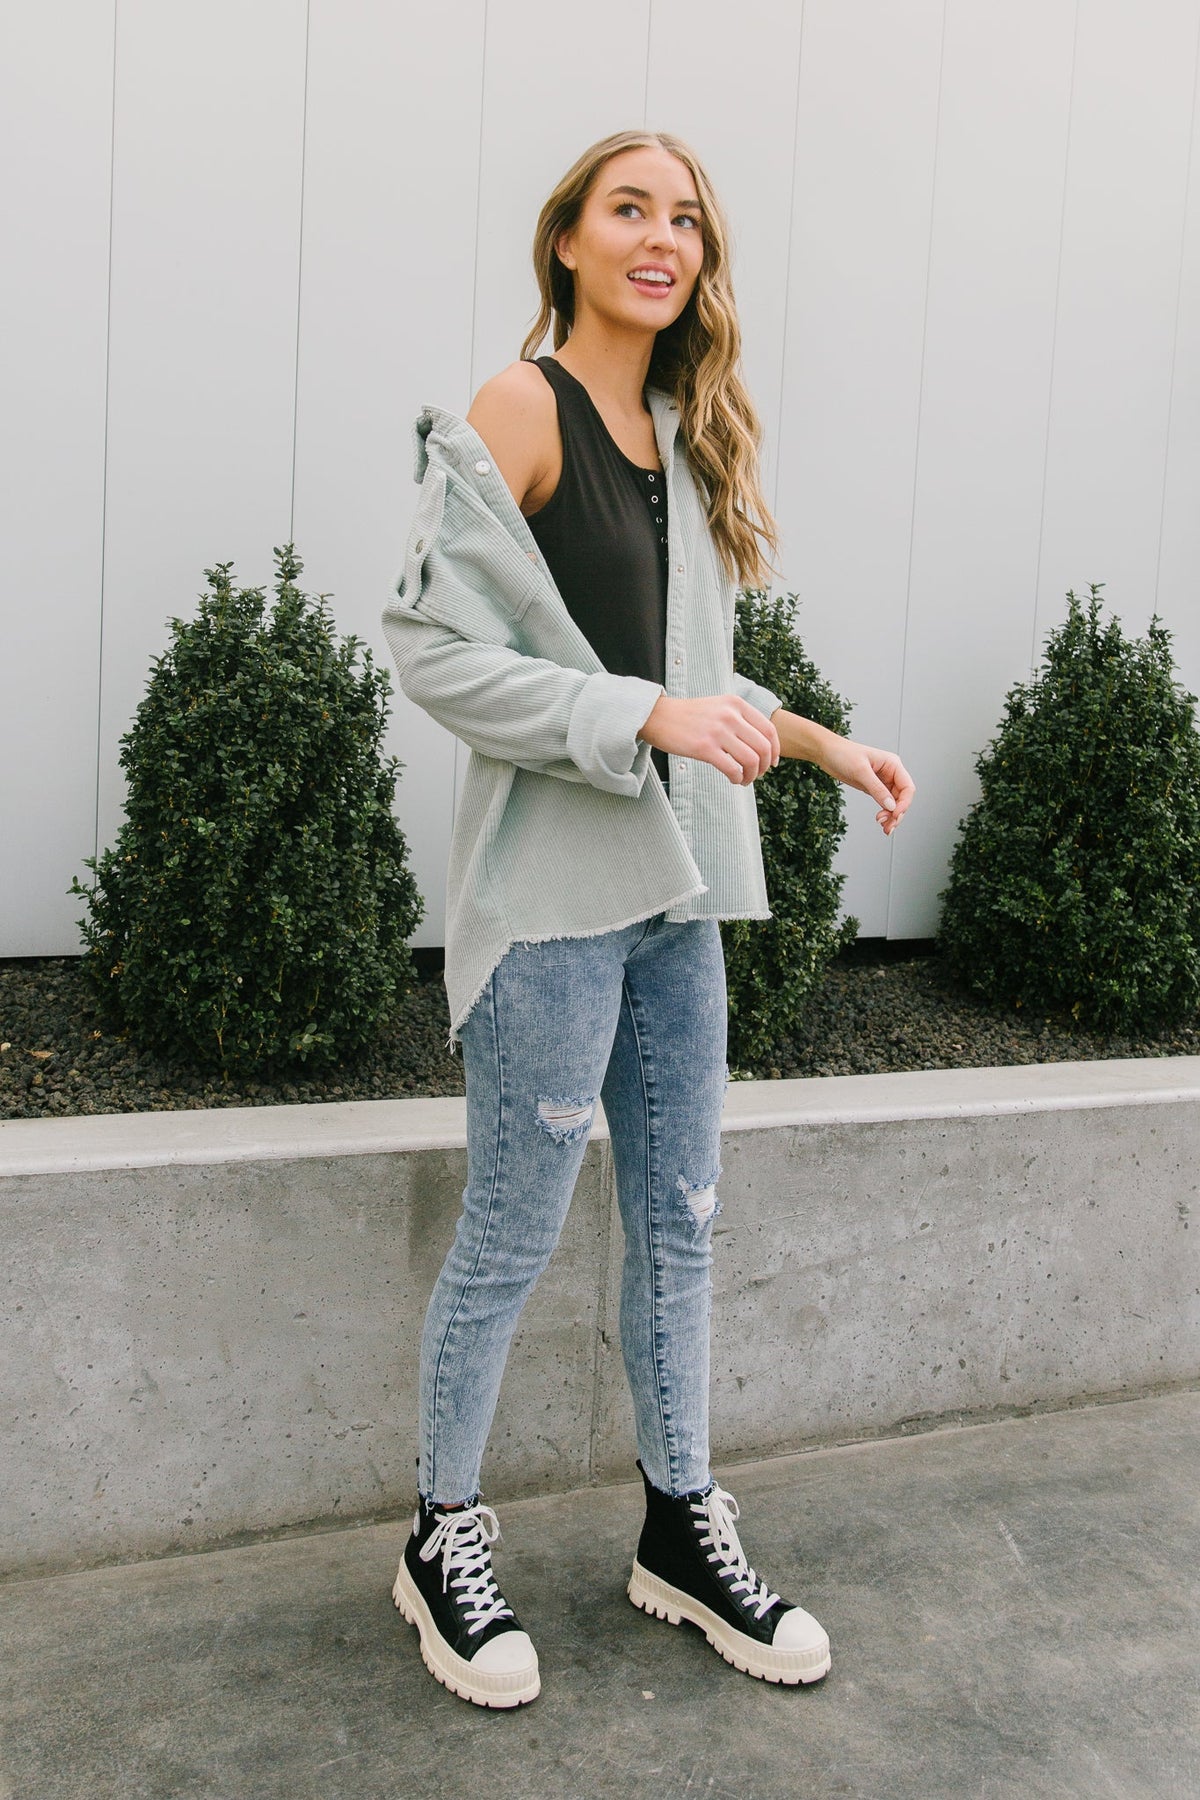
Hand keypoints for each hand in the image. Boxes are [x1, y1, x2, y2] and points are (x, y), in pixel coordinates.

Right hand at [637, 693, 780, 785]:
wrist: (658, 716)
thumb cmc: (689, 716)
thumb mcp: (719, 707)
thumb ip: (740, 719)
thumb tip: (761, 744)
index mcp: (736, 704)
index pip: (769, 729)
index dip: (775, 750)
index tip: (772, 763)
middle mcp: (730, 715)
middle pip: (763, 747)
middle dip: (764, 766)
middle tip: (757, 775)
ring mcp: (718, 731)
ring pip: (751, 760)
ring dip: (752, 775)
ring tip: (744, 780)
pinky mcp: (705, 747)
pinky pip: (733, 768)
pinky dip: (737, 778)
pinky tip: (733, 780)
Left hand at [805, 726, 914, 835]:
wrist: (826, 753)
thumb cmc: (843, 754)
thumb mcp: (860, 771)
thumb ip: (876, 789)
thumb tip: (890, 806)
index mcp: (892, 764)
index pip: (907, 787)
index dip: (904, 803)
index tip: (895, 815)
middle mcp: (890, 773)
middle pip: (902, 798)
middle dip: (897, 813)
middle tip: (888, 826)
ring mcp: (882, 781)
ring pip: (894, 802)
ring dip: (891, 816)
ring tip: (884, 827)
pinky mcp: (873, 787)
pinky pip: (884, 802)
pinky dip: (884, 812)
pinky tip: (881, 820)